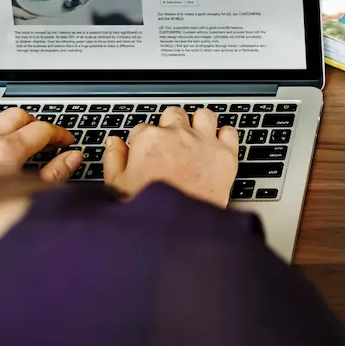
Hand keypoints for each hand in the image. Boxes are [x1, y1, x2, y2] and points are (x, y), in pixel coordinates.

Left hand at [0, 108, 79, 183]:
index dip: (60, 133)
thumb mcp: (27, 197)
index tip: (66, 141)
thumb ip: (54, 175)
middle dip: (35, 123)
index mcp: (6, 152)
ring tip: (16, 137)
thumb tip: (72, 158)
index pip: (42, 129)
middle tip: (45, 138)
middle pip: (18, 115)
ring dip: (7, 124)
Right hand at [103, 106, 238, 206]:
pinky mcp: (226, 155)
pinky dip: (224, 137)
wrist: (181, 230)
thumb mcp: (118, 187)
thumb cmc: (149, 212)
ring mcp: (204, 143)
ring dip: (198, 124)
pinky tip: (216, 147)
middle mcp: (178, 135)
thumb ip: (114, 159)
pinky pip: (230, 131)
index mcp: (150, 140)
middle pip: (173, 115)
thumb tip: (114, 142)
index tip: (147, 153)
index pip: (143, 128)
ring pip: (203, 115)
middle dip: (170, 127)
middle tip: (170, 146)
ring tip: (195, 140)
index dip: (144, 142)